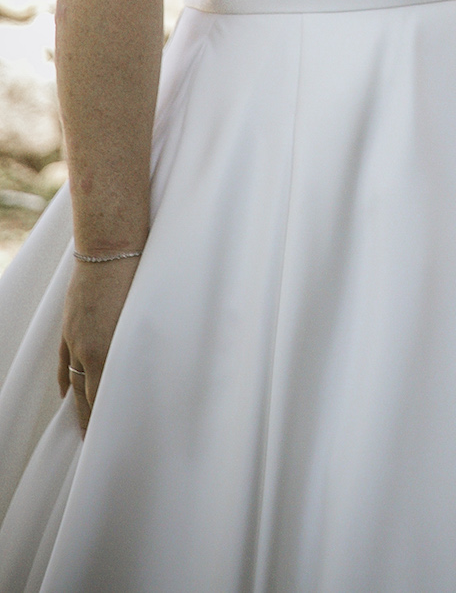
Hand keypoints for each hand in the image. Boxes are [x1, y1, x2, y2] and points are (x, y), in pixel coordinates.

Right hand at [57, 259, 137, 432]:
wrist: (110, 245)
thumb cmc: (141, 276)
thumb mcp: (150, 315)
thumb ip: (148, 345)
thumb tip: (159, 365)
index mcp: (108, 351)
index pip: (103, 399)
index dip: (106, 421)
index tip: (114, 440)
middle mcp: (88, 348)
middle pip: (87, 395)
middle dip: (92, 420)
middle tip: (98, 443)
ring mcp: (75, 336)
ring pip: (74, 380)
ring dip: (78, 404)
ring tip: (83, 426)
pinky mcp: (70, 323)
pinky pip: (64, 360)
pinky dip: (65, 379)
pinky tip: (66, 394)